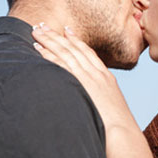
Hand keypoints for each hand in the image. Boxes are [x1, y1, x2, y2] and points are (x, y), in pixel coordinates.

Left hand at [31, 23, 153, 157]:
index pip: (89, 53)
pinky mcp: (79, 83)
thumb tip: (94, 99)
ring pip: (65, 53)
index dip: (76, 41)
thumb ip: (102, 97)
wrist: (120, 130)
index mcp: (106, 77)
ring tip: (36, 32)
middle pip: (74, 49)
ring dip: (49, 41)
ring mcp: (88, 77)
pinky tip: (38, 49)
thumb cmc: (116, 125)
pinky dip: (49, 55)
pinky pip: (60, 64)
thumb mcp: (112, 105)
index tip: (67, 31)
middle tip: (43, 26)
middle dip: (57, 36)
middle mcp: (97, 73)